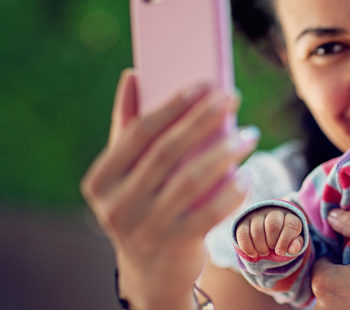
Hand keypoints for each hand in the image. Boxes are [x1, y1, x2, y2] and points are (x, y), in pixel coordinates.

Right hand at [80, 69, 257, 309]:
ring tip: (248, 134)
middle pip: (167, 152)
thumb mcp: (125, 174)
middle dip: (203, 120)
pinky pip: (209, 212)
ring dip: (225, 151)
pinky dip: (231, 191)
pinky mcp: (175, 246)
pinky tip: (247, 173)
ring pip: (191, 180)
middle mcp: (117, 205)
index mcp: (101, 180)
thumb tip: (131, 75)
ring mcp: (145, 228)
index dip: (172, 105)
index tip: (203, 84)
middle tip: (231, 98)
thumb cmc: (140, 207)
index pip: (139, 133)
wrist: (150, 274)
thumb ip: (126, 126)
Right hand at [235, 207, 303, 256]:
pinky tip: (253, 254)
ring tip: (264, 252)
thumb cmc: (283, 238)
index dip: (286, 240)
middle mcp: (273, 211)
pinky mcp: (243, 222)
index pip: (291, 224)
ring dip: (261, 247)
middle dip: (272, 242)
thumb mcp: (293, 241)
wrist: (268, 231)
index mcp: (289, 216)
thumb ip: (296, 244)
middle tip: (272, 250)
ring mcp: (257, 215)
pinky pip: (242, 234)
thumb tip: (294, 248)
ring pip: (257, 230)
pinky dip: (248, 247)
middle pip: (273, 225)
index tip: (281, 251)